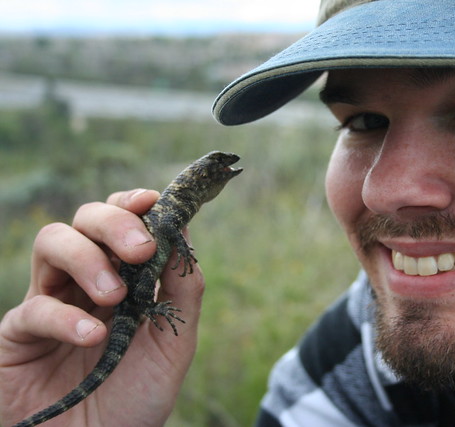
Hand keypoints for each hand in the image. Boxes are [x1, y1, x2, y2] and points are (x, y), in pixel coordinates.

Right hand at [0, 189, 204, 426]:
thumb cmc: (135, 399)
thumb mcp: (173, 345)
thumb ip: (181, 293)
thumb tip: (185, 234)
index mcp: (126, 279)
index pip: (123, 223)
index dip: (133, 205)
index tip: (152, 202)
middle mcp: (86, 283)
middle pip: (86, 219)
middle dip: (114, 223)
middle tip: (140, 250)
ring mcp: (50, 303)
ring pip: (53, 242)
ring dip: (87, 259)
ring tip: (114, 297)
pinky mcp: (18, 334)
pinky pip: (34, 308)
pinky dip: (65, 317)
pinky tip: (92, 338)